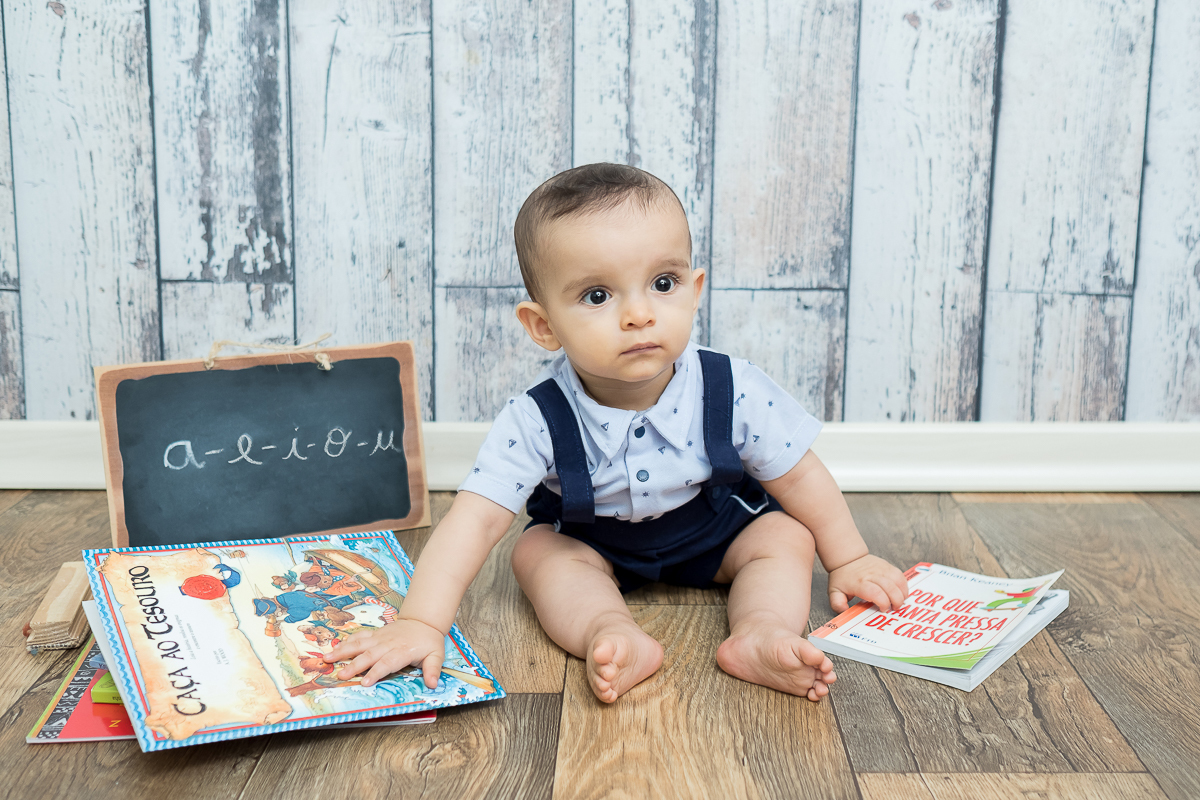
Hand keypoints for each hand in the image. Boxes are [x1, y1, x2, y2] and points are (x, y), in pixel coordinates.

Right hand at [324, 617, 445, 688]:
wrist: (423, 621)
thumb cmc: (428, 641)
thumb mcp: (436, 655)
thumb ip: (433, 669)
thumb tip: (433, 684)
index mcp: (402, 651)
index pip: (387, 663)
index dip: (376, 672)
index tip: (365, 682)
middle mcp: (388, 644)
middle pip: (369, 655)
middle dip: (354, 665)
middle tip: (341, 675)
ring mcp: (380, 638)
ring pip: (359, 644)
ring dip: (343, 651)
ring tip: (327, 658)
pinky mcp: (375, 634)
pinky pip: (359, 636)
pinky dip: (347, 641)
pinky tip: (335, 647)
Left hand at [827, 554, 907, 612]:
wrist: (848, 558)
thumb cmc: (843, 577)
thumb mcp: (834, 591)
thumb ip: (837, 604)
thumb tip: (844, 612)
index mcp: (859, 583)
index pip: (876, 592)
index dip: (883, 602)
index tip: (882, 609)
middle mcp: (872, 575)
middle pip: (890, 588)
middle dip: (895, 601)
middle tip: (894, 608)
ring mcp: (881, 569)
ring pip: (897, 580)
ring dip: (902, 594)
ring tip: (899, 602)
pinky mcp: (887, 566)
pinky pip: (900, 575)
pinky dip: (904, 586)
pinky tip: (901, 593)